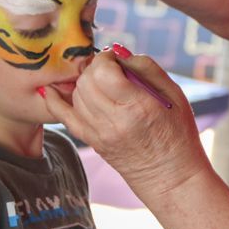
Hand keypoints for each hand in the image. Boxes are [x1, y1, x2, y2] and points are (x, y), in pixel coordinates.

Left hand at [42, 50, 212, 205]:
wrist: (171, 176)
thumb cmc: (178, 132)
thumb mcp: (174, 94)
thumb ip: (146, 67)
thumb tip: (118, 51)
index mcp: (138, 105)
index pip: (104, 70)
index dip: (106, 58)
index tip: (116, 60)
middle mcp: (115, 120)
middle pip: (86, 81)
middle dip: (95, 68)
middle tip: (109, 71)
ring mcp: (100, 134)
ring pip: (76, 95)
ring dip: (84, 83)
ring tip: (101, 84)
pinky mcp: (93, 143)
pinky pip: (65, 118)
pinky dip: (56, 101)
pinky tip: (50, 90)